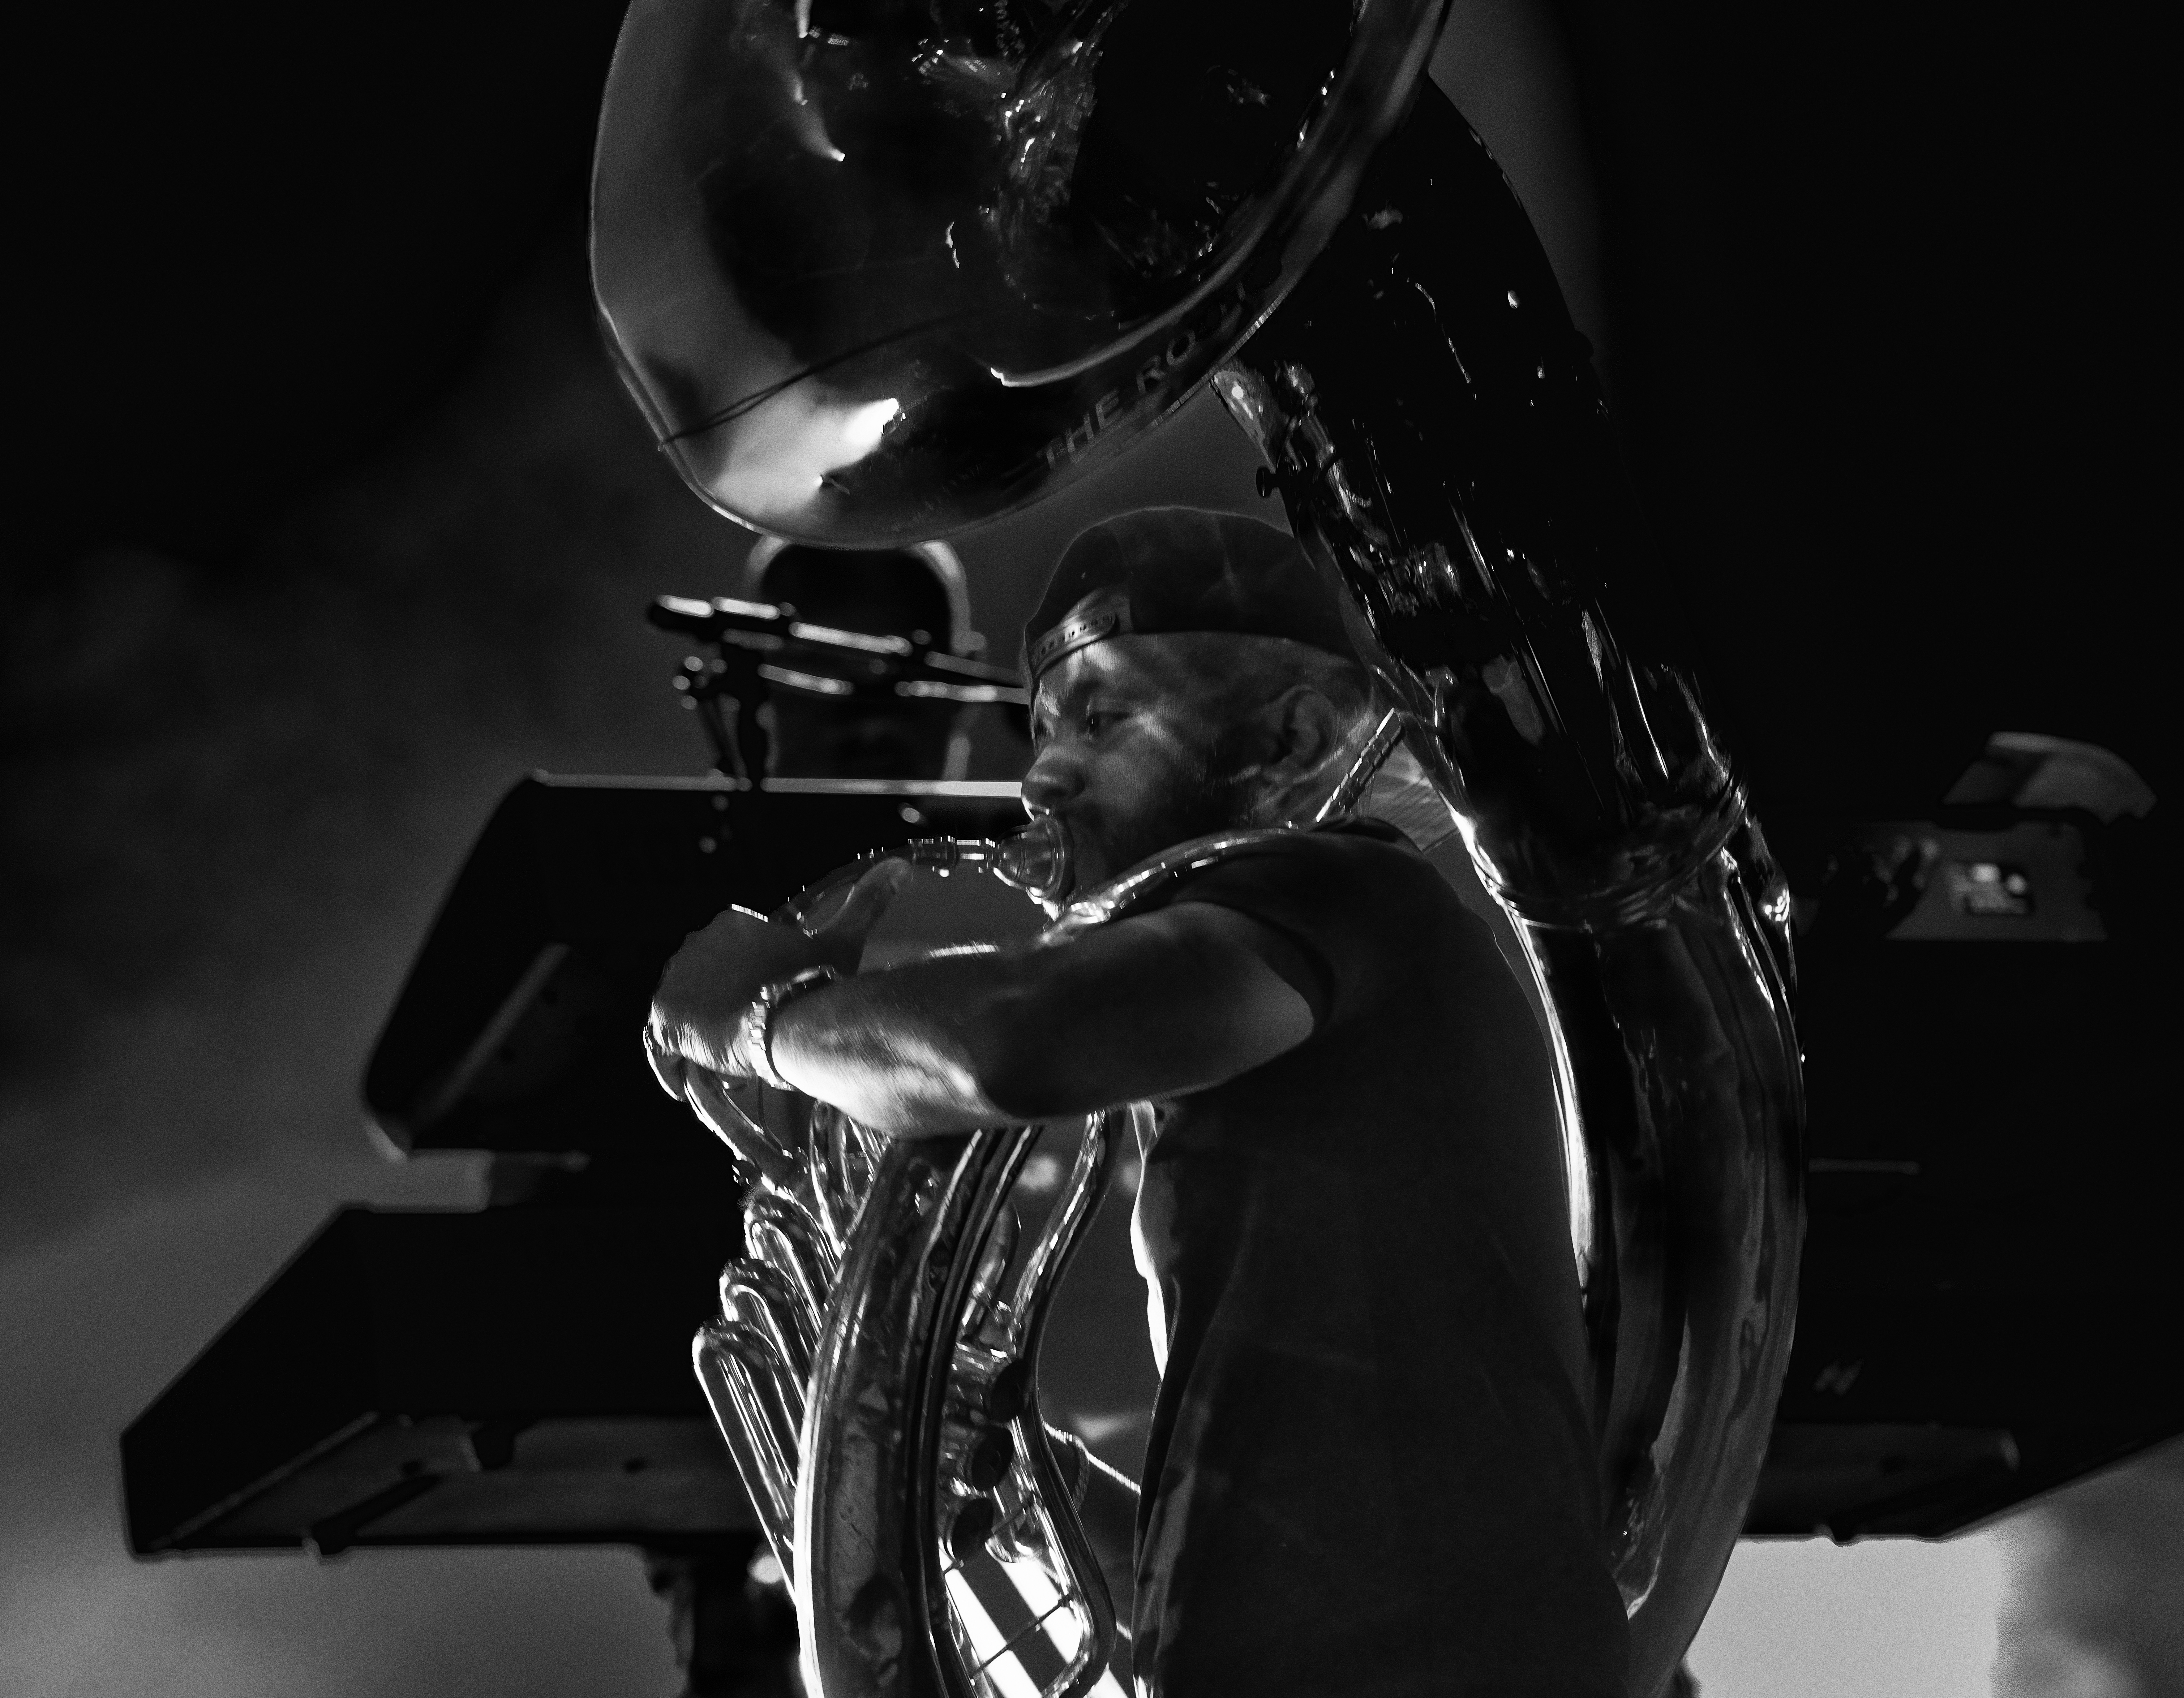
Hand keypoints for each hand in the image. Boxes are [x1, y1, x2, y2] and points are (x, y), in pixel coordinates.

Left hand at [643, 859, 909, 1097]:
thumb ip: (867, 903)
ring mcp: (672, 982)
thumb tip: (900, 867)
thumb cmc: (814, 984)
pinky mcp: (662, 1019)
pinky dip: (676, 1065)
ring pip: (689, 1012)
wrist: (782, 1024)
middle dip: (731, 1006)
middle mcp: (693, 945)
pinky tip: (699, 1084)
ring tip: (737, 1059)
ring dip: (708, 1033)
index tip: (777, 1006)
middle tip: (762, 1035)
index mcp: (730, 923)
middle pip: (711, 984)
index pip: (738, 957)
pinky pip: (661, 1047)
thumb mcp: (841, 943)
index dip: (757, 985)